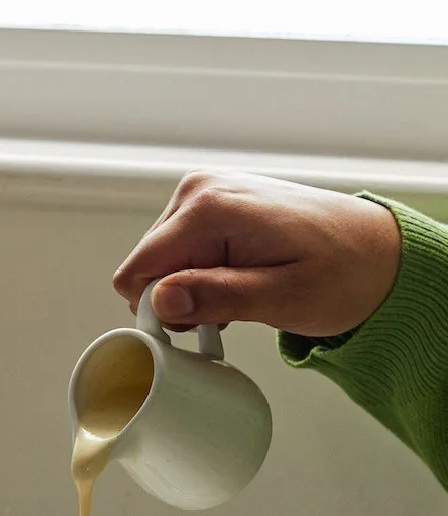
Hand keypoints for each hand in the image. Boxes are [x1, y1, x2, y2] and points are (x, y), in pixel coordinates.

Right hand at [113, 171, 401, 339]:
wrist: (379, 250)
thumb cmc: (344, 273)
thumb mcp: (283, 298)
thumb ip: (217, 297)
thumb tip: (160, 299)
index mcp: (211, 208)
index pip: (138, 271)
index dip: (159, 311)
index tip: (198, 326)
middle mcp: (200, 190)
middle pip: (145, 267)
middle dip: (177, 299)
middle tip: (228, 310)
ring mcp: (205, 192)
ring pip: (159, 262)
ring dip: (190, 288)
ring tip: (240, 294)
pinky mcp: (212, 202)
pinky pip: (180, 250)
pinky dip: (201, 274)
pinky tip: (237, 279)